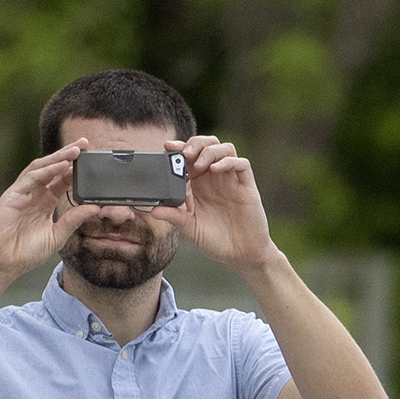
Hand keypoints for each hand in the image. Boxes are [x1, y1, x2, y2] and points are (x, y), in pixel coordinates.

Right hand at [0, 145, 99, 286]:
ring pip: (41, 168)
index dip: (75, 169)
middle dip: (68, 155)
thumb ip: (73, 220)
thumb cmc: (26, 252)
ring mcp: (22, 193)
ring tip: (75, 151)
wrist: (3, 264)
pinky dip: (46, 171)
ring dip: (58, 158)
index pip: (62, 180)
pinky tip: (60, 165)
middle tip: (84, 143)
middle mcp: (34, 194)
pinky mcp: (12, 196)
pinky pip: (30, 179)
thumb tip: (95, 208)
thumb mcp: (57, 236)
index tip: (90, 160)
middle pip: (52, 169)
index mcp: (45, 202)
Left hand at [151, 135, 275, 272]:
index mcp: (198, 184)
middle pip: (207, 145)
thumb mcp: (190, 229)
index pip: (189, 156)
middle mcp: (214, 178)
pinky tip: (216, 170)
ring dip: (210, 151)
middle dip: (195, 143)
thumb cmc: (216, 241)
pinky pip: (242, 164)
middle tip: (185, 153)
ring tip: (199, 164)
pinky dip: (229, 162)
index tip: (168, 146)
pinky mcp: (247, 186)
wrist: (241, 255)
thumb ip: (174, 217)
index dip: (179, 147)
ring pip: (225, 149)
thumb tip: (152, 210)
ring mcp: (231, 180)